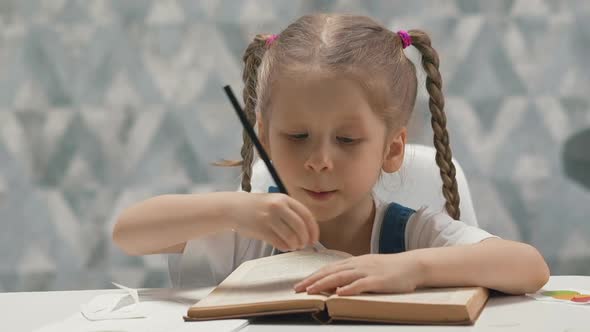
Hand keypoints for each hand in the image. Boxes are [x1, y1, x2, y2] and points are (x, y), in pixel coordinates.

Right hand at [227, 192, 318, 251]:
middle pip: (300, 227)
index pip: (307, 215)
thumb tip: (308, 230)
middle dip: (305, 239)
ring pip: (291, 236)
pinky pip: (279, 242)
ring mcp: (269, 218)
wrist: (234, 207)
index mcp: (284, 199)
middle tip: (304, 245)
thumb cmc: (258, 206)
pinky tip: (285, 246)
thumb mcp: (275, 201)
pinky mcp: (261, 229)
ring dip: (295, 244)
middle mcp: (278, 206)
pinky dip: (285, 247)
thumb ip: (291, 211)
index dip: (313, 229)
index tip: (314, 239)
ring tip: (294, 246)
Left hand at [293, 253, 424, 295]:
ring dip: (324, 284)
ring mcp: (368, 271)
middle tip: (297, 289)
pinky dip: (349, 288)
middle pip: (330, 272)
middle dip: (312, 280)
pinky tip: (339, 293)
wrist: (413, 265)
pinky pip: (361, 284)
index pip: (328, 269)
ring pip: (341, 276)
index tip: (299, 285)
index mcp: (354, 262)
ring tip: (311, 291)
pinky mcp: (378, 280)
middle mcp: (357, 264)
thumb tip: (335, 285)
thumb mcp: (367, 269)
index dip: (312, 276)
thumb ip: (352, 275)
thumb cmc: (389, 269)